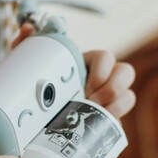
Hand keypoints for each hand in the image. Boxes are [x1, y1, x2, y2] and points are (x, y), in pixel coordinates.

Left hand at [13, 24, 135, 118]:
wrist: (37, 116)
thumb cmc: (41, 85)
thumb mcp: (33, 66)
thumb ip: (29, 44)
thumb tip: (28, 28)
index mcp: (89, 62)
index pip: (106, 57)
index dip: (102, 70)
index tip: (86, 87)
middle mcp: (104, 78)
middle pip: (126, 73)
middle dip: (113, 88)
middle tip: (92, 102)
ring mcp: (109, 100)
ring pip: (129, 96)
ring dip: (117, 106)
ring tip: (96, 117)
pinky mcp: (108, 119)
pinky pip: (120, 120)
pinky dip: (113, 124)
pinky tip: (99, 130)